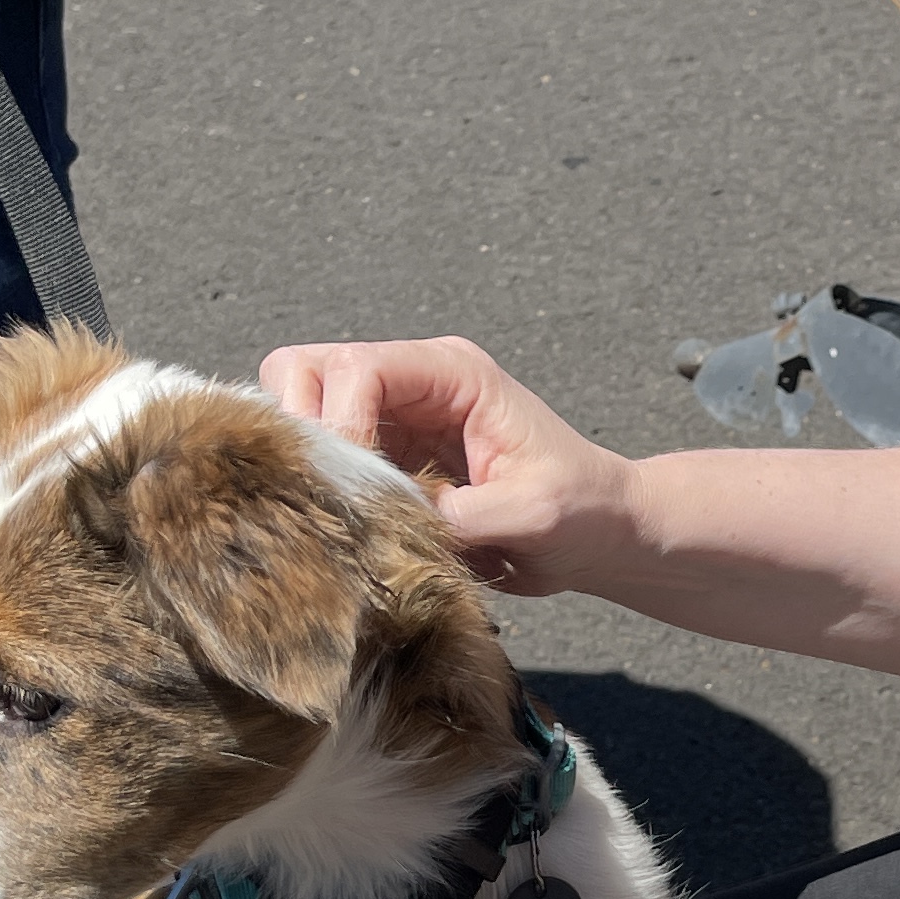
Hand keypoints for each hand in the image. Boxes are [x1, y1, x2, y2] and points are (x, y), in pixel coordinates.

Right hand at [256, 333, 640, 595]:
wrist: (599, 531)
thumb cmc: (582, 509)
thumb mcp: (535, 514)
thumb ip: (467, 516)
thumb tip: (395, 524)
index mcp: (452, 373)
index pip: (357, 367)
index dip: (337, 422)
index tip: (352, 485)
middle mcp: (414, 383)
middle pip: (305, 371)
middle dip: (301, 430)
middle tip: (326, 492)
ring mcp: (392, 418)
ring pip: (300, 409)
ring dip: (305, 460)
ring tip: (336, 510)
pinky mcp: (384, 457)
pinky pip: (321, 458)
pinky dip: (316, 487)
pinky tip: (345, 525)